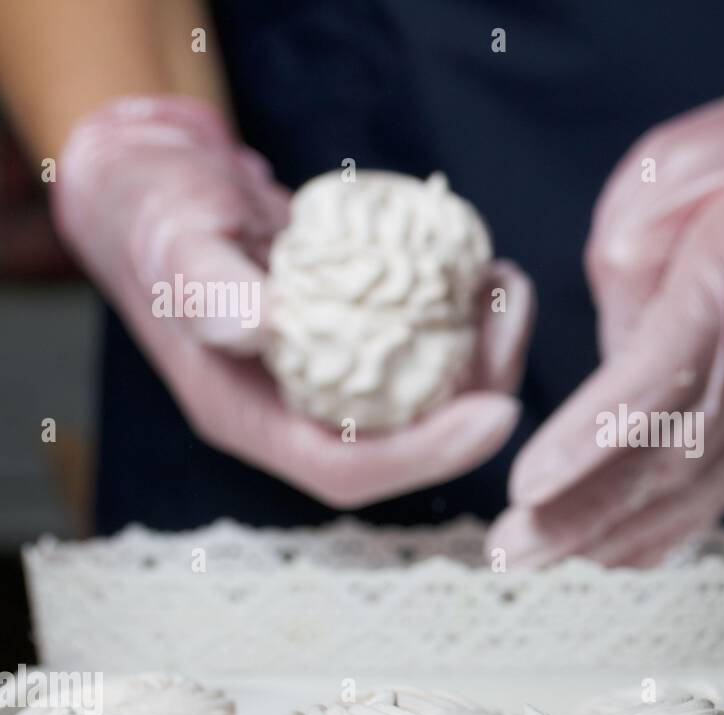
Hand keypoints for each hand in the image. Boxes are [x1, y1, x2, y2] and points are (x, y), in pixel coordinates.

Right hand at [53, 96, 532, 507]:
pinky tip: (485, 272)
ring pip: (426, 398)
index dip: (427, 455)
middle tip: (513, 325)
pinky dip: (464, 320)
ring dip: (482, 357)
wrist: (164, 184)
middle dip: (475, 401)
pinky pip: (422, 350)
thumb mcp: (173, 236)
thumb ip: (206, 284)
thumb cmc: (157, 212)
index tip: (498, 413)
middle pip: (406, 442)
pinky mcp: (357, 339)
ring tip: (507, 290)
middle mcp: (299, 411)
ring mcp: (332, 378)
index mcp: (250, 415)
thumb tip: (259, 324)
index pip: (349, 469)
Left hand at [490, 39, 723, 566]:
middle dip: (584, 512)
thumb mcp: (671, 172)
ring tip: (535, 561)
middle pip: (669, 457)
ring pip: (691, 489)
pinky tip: (609, 556)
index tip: (531, 482)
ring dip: (612, 535)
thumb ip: (626, 261)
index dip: (593, 437)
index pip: (658, 381)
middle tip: (510, 550)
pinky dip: (662, 530)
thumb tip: (606, 347)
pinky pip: (715, 490)